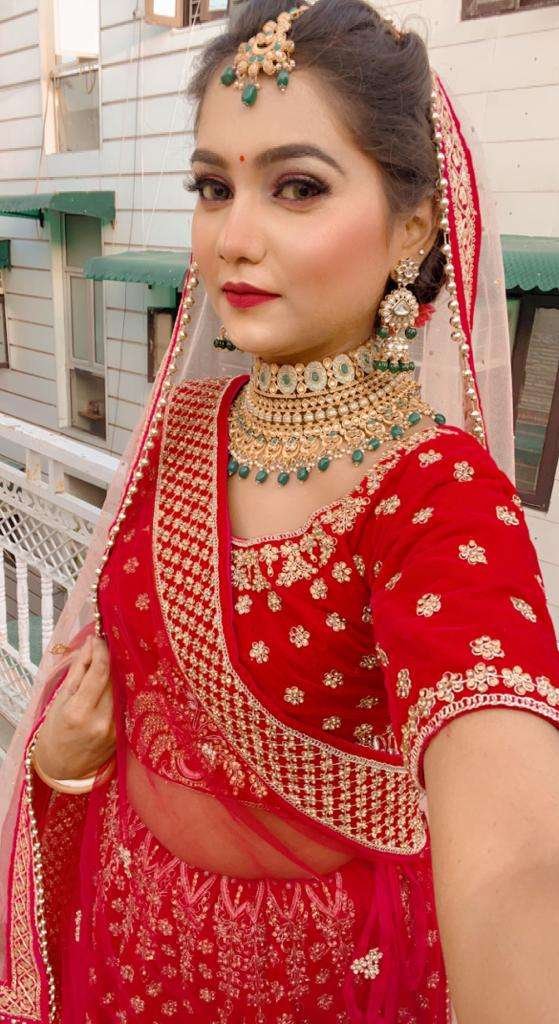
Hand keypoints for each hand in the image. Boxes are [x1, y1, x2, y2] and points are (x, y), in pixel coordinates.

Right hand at [33, 635, 115, 780]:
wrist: (63, 765)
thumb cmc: (56, 729)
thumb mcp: (60, 698)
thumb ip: (79, 670)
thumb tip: (92, 642)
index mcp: (79, 712)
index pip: (100, 672)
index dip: (102, 651)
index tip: (100, 638)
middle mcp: (101, 721)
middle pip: (115, 679)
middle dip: (111, 660)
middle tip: (105, 647)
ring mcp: (115, 730)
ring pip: (122, 690)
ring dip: (118, 674)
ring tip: (108, 665)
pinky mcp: (123, 734)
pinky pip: (125, 704)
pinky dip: (121, 691)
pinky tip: (115, 685)